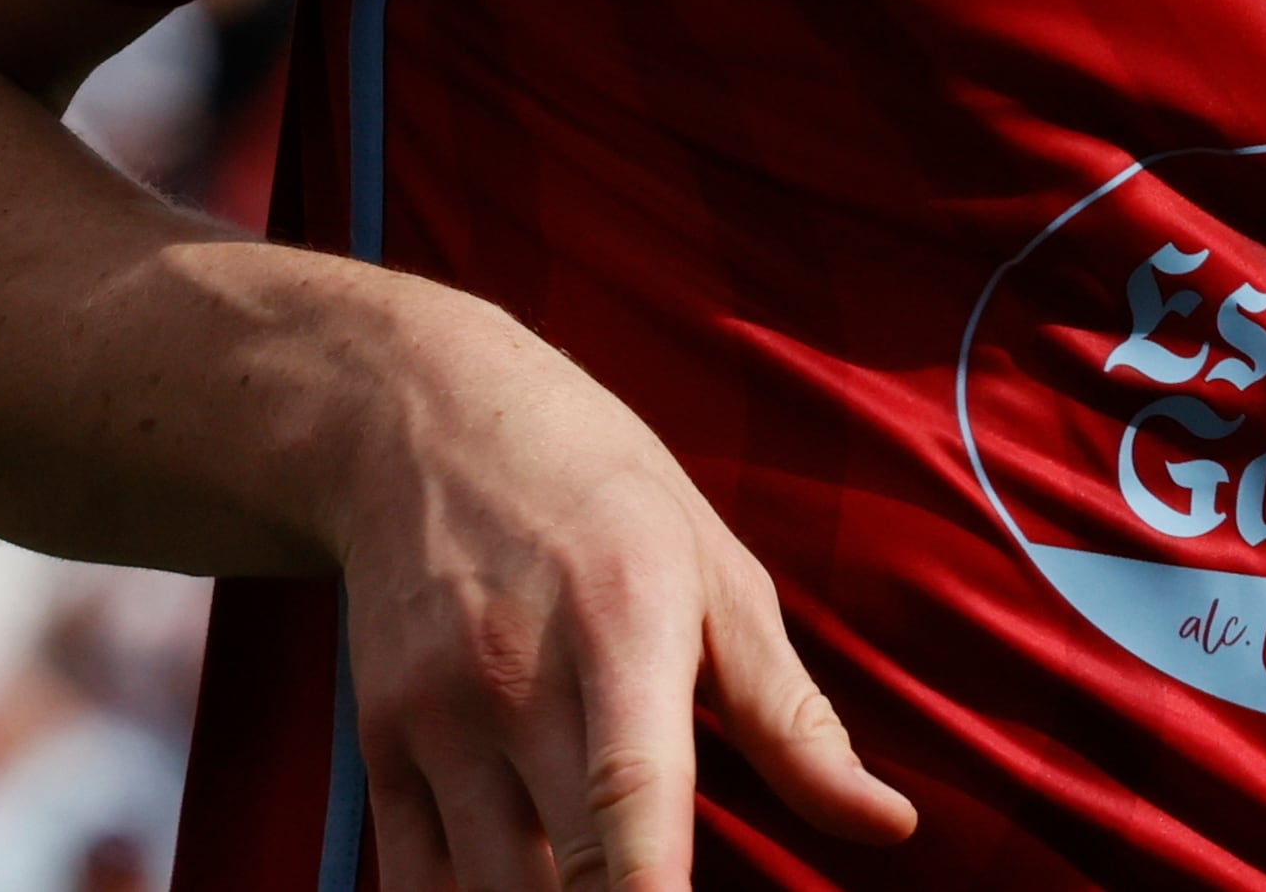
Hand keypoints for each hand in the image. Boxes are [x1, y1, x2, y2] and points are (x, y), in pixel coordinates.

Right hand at [339, 277, 915, 889]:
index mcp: (624, 625)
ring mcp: (433, 716)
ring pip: (489, 890)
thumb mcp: (719, 572)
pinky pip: (412, 879)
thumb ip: (795, 717)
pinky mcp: (376, 745)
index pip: (634, 791)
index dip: (652, 891)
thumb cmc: (604, 497)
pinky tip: (524, 888)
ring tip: (609, 884)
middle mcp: (516, 678)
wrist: (425, 421)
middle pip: (565, 870)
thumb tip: (889, 826)